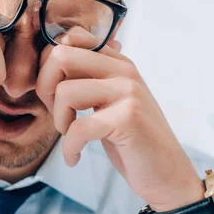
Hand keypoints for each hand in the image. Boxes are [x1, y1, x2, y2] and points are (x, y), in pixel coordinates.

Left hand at [36, 28, 213, 213]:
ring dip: (58, 120)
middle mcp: (124, 71)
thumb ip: (91, 78)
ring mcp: (128, 92)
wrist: (167, 176)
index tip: (54, 93)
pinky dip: (69, 148)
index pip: (73, 38)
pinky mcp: (127, 118)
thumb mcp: (111, 102)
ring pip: (65, 91)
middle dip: (45, 87)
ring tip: (71, 137)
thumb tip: (56, 54)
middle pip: (61, 56)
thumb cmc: (133, 141)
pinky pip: (78, 127)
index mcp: (118, 63)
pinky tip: (74, 158)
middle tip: (58, 115)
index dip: (50, 65)